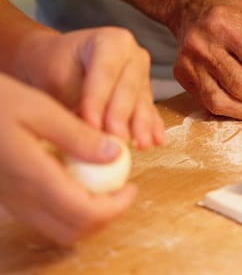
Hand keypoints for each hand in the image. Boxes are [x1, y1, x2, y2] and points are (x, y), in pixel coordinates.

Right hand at [0, 74, 135, 244]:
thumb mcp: (40, 109)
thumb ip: (78, 135)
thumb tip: (116, 154)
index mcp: (34, 177)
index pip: (85, 213)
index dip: (116, 207)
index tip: (132, 188)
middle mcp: (22, 197)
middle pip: (74, 230)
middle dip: (106, 216)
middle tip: (122, 191)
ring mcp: (14, 201)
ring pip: (59, 229)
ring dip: (88, 217)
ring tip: (104, 187)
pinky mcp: (10, 197)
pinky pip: (45, 218)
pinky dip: (69, 210)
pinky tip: (79, 182)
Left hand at [20, 27, 163, 148]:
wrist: (58, 65)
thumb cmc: (54, 68)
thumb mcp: (56, 80)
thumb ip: (74, 101)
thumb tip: (88, 132)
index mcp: (110, 40)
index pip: (106, 72)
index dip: (99, 99)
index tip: (91, 124)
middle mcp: (133, 54)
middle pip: (129, 87)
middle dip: (122, 116)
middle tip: (116, 139)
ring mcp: (142, 74)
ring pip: (142, 102)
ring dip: (141, 126)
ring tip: (141, 145)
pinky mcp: (145, 93)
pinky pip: (150, 111)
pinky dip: (152, 128)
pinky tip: (156, 141)